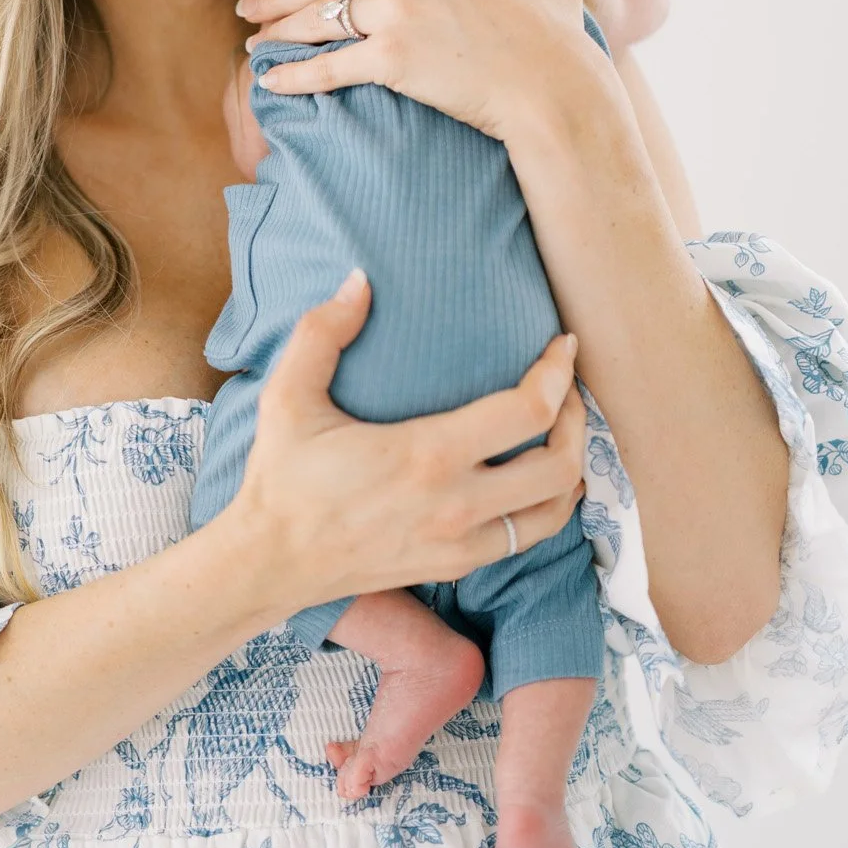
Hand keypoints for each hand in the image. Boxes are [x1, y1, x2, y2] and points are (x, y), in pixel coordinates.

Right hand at [233, 270, 587, 616]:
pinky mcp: (454, 567)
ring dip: (571, 468)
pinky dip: (548, 508)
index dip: (557, 373)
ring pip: (554, 511)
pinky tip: (542, 483)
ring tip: (562, 432)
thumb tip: (360, 279)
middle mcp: (456, 505)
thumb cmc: (281, 477)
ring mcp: (459, 544)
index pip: (527, 411)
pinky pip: (525, 539)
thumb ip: (323, 331)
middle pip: (559, 465)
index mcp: (427, 455)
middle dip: (577, 418)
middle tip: (566, 387)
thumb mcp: (287, 396)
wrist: (270, 562)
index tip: (562, 346)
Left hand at [234, 0, 599, 145]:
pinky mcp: (393, 58)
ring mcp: (397, 10)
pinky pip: (328, 64)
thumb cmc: (555, 26)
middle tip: (251, 2)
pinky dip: (293, 75)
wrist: (556, 85)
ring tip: (252, 41)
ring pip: (317, 15)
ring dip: (275, 29)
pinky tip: (269, 82)